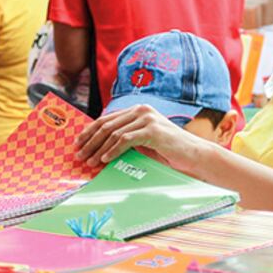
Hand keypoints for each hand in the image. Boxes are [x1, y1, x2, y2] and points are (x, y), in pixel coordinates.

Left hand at [75, 106, 206, 172]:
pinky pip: (126, 140)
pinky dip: (113, 150)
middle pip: (107, 125)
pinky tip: (105, 159)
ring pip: (114, 133)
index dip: (89, 131)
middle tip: (79, 154)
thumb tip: (99, 146)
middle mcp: (141, 110)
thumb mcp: (142, 141)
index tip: (78, 143)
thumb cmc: (168, 151)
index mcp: (137, 110)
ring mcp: (147, 118)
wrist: (193, 155)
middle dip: (90, 141)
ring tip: (89, 161)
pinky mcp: (152, 130)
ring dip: (98, 149)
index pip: (107, 119)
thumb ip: (125, 138)